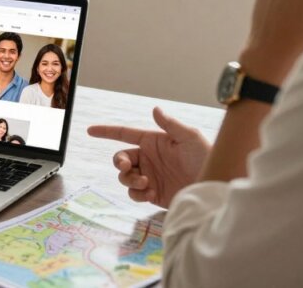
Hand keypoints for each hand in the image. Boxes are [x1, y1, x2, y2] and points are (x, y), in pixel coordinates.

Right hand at [88, 107, 210, 207]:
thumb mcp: (189, 137)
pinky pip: (134, 193)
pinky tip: (150, 194)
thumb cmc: (206, 158)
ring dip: (130, 179)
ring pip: (124, 177)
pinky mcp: (153, 194)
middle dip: (120, 163)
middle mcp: (148, 158)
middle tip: (128, 168)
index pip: (124, 134)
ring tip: (146, 183)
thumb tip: (154, 109)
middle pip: (120, 159)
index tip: (90, 130)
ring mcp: (149, 177)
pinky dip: (137, 193)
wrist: (213, 188)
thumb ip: (170, 125)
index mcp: (153, 142)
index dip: (106, 132)